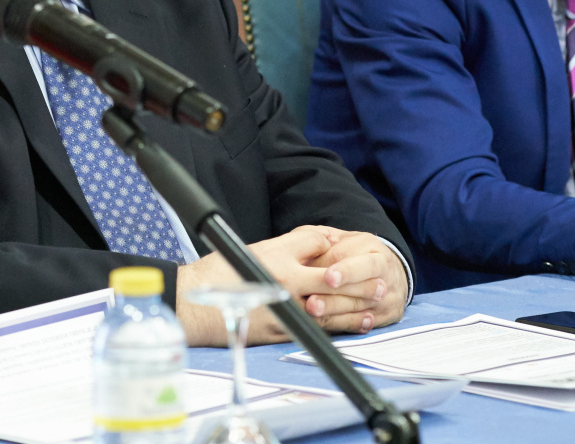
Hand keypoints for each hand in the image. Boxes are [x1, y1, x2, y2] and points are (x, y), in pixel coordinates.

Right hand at [176, 226, 403, 345]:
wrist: (194, 305)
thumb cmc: (217, 273)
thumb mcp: (251, 247)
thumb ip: (287, 245)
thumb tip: (320, 242)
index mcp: (276, 258)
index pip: (317, 247)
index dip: (338, 250)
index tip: (354, 253)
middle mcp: (283, 283)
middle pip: (331, 282)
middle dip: (358, 283)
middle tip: (380, 283)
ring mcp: (282, 309)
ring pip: (327, 310)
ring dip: (354, 309)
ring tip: (373, 306)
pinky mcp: (277, 332)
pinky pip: (313, 330)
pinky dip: (335, 328)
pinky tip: (350, 326)